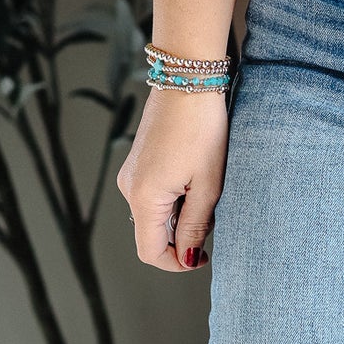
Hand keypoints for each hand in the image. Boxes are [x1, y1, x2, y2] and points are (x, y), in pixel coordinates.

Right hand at [116, 88, 229, 270]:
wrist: (187, 81)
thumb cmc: (201, 129)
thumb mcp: (208, 185)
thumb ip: (196, 226)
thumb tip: (189, 257)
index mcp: (145, 198)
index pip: (150, 252)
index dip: (177, 263)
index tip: (203, 257)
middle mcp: (130, 188)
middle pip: (152, 234)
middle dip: (182, 236)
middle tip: (214, 214)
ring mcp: (131, 174)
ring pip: (155, 215)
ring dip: (180, 215)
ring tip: (206, 188)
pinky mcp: (138, 163)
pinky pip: (154, 195)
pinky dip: (175, 198)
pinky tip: (196, 177)